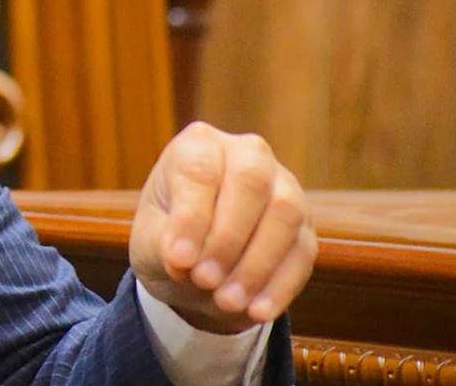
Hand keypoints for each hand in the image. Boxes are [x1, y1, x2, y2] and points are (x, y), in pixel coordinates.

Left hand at [129, 122, 315, 334]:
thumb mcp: (150, 240)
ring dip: (257, 263)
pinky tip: (256, 310)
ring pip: (285, 213)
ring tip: (227, 301)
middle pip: (251, 181)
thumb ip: (162, 244)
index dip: (191, 217)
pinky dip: (280, 284)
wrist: (197, 264)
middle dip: (228, 237)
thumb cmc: (168, 237)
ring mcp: (283, 185)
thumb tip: (182, 260)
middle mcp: (247, 154)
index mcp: (199, 145)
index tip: (179, 260)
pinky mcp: (305, 225)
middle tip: (204, 280)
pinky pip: (303, 251)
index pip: (200, 170)